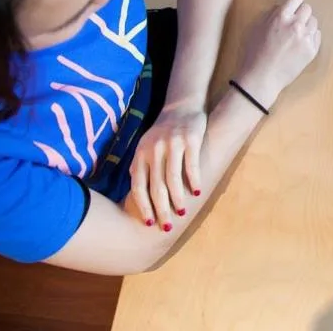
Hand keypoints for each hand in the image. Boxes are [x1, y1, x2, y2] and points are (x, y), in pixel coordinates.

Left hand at [130, 107, 205, 230]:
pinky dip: (194, 181)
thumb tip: (135, 193)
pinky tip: (197, 192)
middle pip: (156, 186)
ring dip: (178, 199)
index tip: (149, 222)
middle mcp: (154, 149)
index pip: (138, 186)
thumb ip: (139, 166)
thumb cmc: (163, 132)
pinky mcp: (190, 139)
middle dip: (161, 209)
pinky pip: (191, 165)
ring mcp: (172, 144)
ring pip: (173, 179)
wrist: (182, 107)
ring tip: (182, 211)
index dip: (143, 206)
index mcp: (141, 154)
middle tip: (167, 225)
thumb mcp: (146, 147)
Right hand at [235, 0, 321, 108]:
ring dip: (306, 25)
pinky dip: (310, 37)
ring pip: (314, 22)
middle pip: (308, 8)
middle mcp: (296, 25)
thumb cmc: (255, 52)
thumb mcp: (258, 27)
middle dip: (300, 13)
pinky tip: (300, 44)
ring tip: (296, 35)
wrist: (262, 77)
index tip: (294, 4)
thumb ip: (273, 14)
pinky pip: (317, 35)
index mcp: (281, 17)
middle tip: (293, 23)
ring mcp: (305, 38)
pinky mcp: (312, 51)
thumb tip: (284, 7)